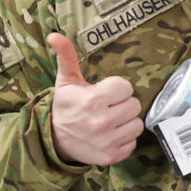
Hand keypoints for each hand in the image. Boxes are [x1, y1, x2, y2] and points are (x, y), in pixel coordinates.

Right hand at [49, 33, 141, 165]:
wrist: (53, 140)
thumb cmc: (64, 106)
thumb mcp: (65, 80)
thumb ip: (66, 55)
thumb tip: (55, 34)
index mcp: (92, 100)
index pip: (126, 87)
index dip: (117, 88)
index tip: (105, 92)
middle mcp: (101, 122)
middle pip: (134, 105)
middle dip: (122, 104)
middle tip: (108, 107)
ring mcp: (107, 141)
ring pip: (137, 124)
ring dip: (126, 121)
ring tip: (111, 120)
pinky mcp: (111, 156)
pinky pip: (133, 142)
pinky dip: (124, 138)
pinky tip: (111, 134)